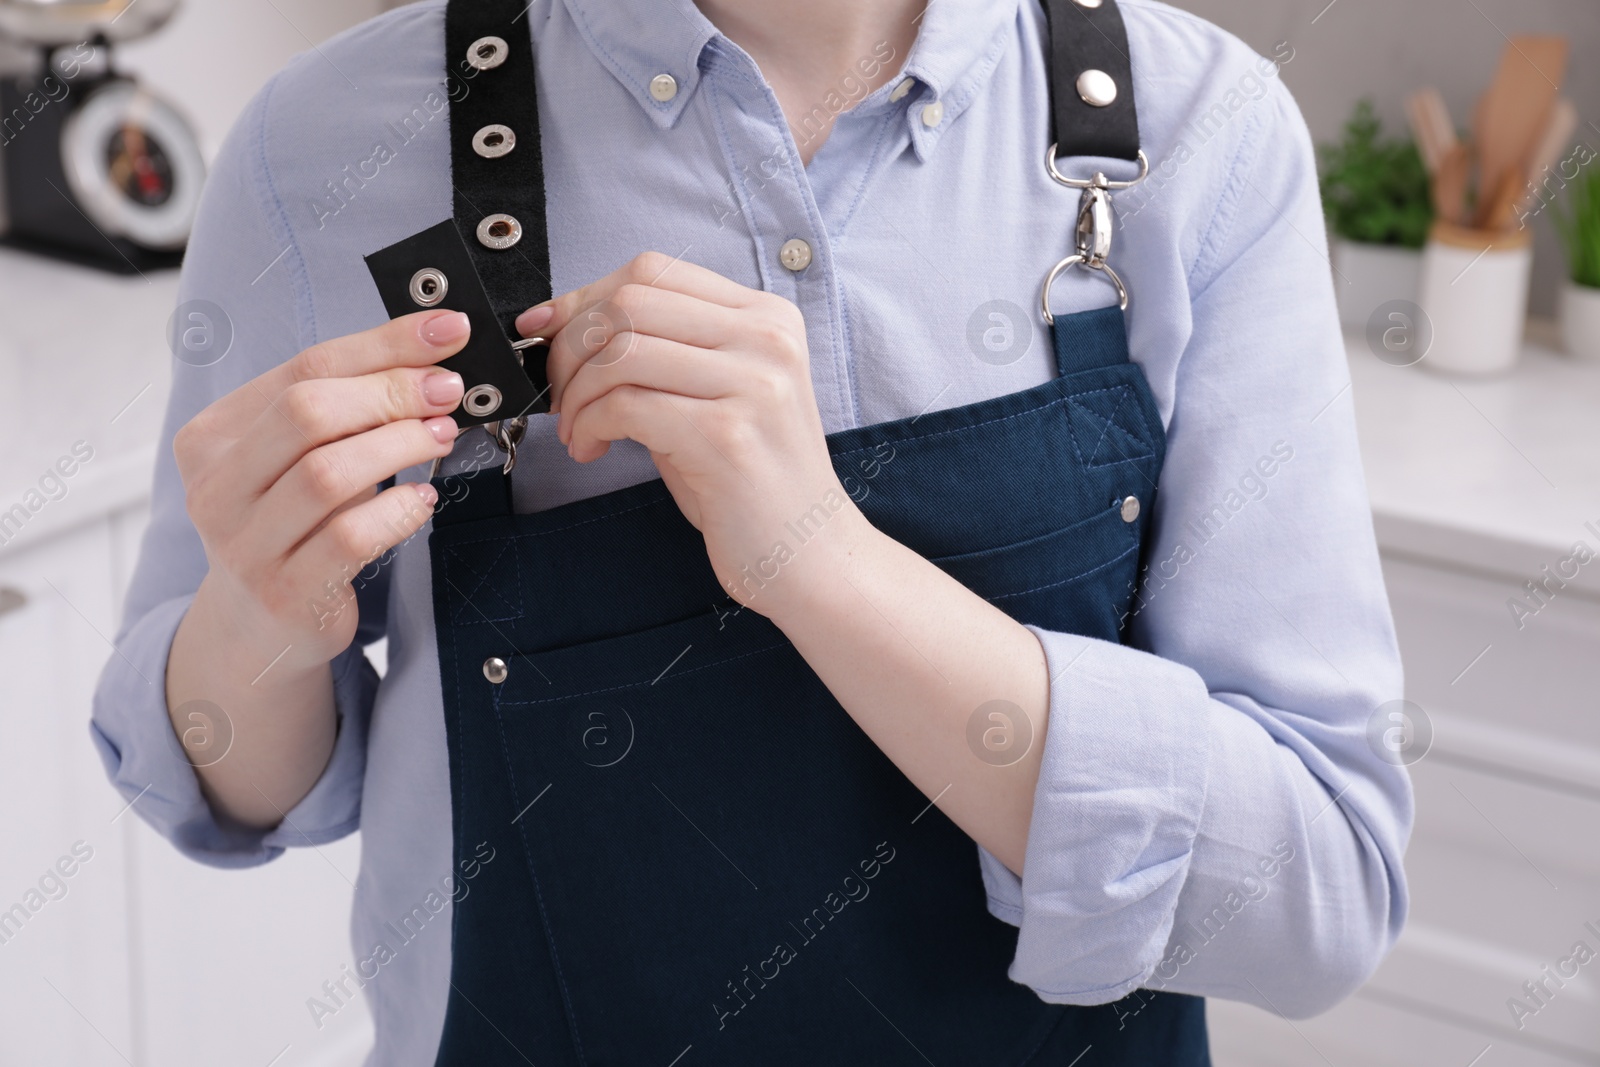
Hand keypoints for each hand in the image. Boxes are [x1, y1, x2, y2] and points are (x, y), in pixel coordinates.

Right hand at [173, 310, 468, 667]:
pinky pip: (350, 537)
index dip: (382, 345)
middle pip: (307, 413)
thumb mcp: (302, 459)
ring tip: (440, 436)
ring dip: (399, 445)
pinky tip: (422, 499)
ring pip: (327, 473)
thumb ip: (346, 407)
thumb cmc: (293, 527)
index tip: (446, 331)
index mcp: (213, 436)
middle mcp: (216, 487)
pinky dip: (398, 510)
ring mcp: (244, 544)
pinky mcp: (284, 591)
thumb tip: (428, 353)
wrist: (260, 627)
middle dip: (391, 393)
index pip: (302, 368)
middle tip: (446, 392)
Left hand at [517, 252, 859, 615]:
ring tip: (577, 429)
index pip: (653, 271)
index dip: (582, 297)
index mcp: (767, 318)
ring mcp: (753, 384)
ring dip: (577, 392)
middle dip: (572, 347)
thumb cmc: (751, 483)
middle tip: (561, 393)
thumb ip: (662, 353)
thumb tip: (565, 325)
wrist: (811, 555)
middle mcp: (767, 339)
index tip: (544, 330)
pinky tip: (592, 448)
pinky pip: (625, 404)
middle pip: (631, 303)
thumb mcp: (715, 397)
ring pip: (622, 350)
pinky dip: (589, 424)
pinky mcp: (727, 435)